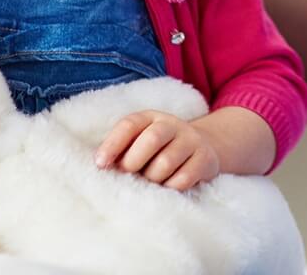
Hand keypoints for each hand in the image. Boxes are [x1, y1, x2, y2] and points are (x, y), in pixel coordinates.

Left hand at [95, 110, 221, 190]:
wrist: (202, 148)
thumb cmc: (159, 151)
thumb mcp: (140, 143)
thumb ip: (122, 151)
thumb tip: (102, 167)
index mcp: (150, 118)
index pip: (130, 124)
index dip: (113, 144)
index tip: (100, 164)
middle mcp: (172, 124)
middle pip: (152, 138)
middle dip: (134, 161)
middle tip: (127, 175)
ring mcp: (191, 140)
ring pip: (166, 162)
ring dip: (152, 178)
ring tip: (149, 182)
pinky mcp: (205, 159)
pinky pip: (183, 178)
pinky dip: (170, 188)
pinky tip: (167, 187)